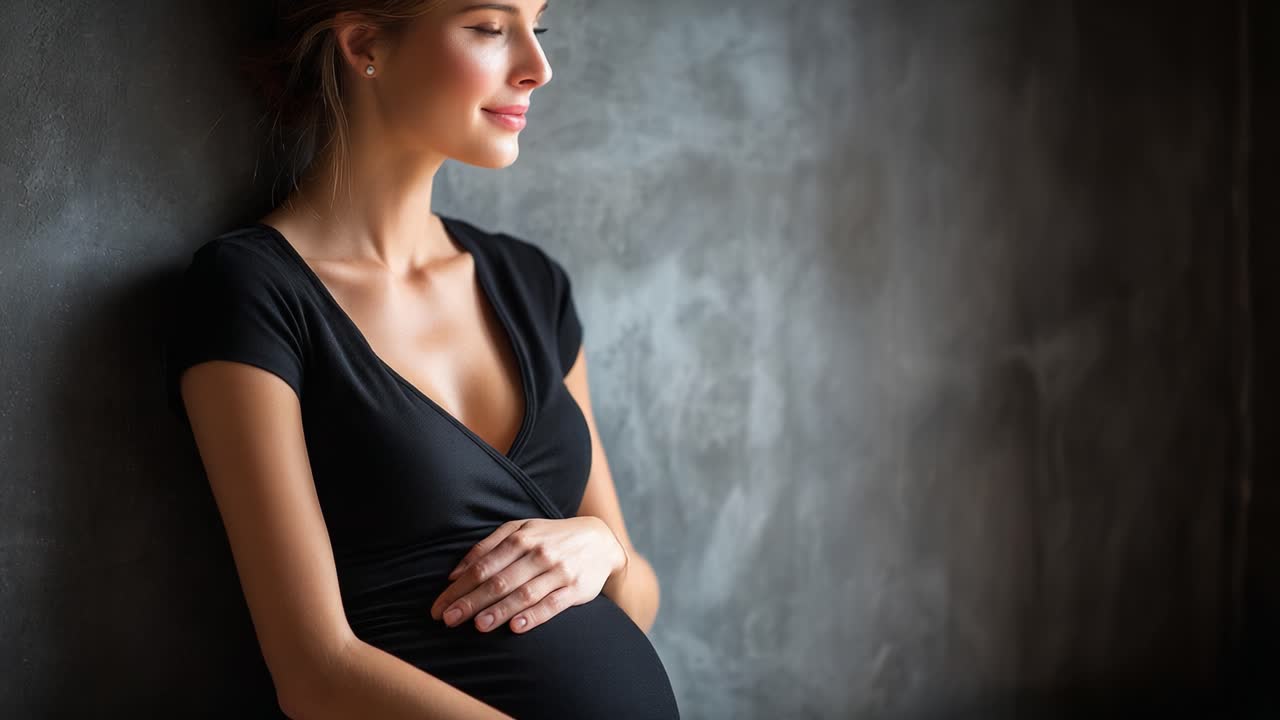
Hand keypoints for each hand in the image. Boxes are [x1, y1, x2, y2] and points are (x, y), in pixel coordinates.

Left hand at [429, 517, 625, 633]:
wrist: (599, 540)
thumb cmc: (550, 537)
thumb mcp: (520, 530)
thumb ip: (487, 547)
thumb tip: (455, 572)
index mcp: (520, 539)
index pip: (482, 567)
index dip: (459, 588)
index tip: (439, 607)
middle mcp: (538, 554)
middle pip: (499, 581)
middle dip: (471, 602)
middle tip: (448, 620)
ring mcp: (558, 571)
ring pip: (524, 593)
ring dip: (499, 610)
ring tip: (478, 626)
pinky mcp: (575, 589)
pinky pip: (553, 604)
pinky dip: (535, 615)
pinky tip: (517, 627)